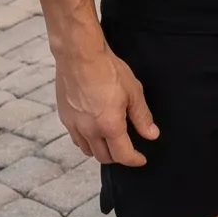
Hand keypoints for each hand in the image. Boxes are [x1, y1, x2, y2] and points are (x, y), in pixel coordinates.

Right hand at [55, 40, 155, 164]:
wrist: (79, 56)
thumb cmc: (108, 70)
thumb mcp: (134, 92)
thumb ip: (142, 117)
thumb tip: (151, 135)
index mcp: (109, 126)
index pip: (122, 155)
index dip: (134, 160)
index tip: (141, 160)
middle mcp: (89, 130)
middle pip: (104, 157)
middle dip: (118, 157)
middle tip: (128, 150)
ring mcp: (74, 125)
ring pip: (88, 150)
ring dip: (101, 151)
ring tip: (112, 142)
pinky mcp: (65, 117)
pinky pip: (76, 139)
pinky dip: (87, 141)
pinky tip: (94, 131)